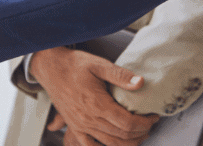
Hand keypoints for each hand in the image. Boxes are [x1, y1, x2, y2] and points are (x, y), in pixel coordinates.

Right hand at [33, 47, 157, 145]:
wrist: (50, 68)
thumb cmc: (73, 65)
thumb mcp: (99, 64)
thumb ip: (120, 75)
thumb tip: (140, 83)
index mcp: (97, 104)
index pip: (127, 123)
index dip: (144, 123)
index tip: (152, 117)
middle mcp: (88, 119)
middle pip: (122, 136)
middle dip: (140, 133)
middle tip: (149, 125)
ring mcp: (80, 126)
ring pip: (110, 144)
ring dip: (128, 143)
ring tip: (138, 134)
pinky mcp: (74, 127)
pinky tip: (115, 144)